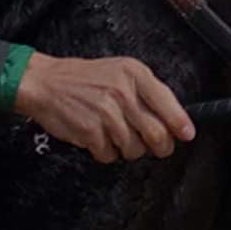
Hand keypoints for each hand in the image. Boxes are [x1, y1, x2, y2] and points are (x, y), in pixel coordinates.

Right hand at [13, 53, 196, 163]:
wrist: (44, 82)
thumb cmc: (85, 79)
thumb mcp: (122, 73)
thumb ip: (150, 94)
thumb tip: (178, 123)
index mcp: (134, 74)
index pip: (168, 105)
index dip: (180, 125)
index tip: (187, 135)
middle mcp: (122, 92)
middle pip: (158, 135)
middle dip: (159, 146)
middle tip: (154, 145)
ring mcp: (106, 113)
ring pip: (136, 149)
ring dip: (128, 148)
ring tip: (115, 132)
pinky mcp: (90, 132)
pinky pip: (111, 156)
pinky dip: (106, 152)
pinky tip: (98, 136)